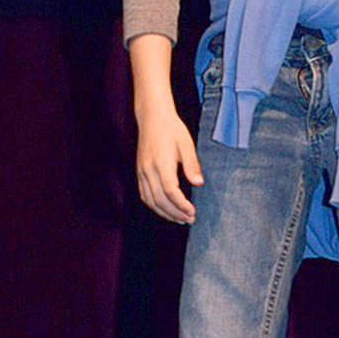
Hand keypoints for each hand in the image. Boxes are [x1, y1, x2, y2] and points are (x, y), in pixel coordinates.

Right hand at [135, 105, 202, 223]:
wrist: (153, 118)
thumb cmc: (173, 130)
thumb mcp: (186, 144)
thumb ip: (191, 165)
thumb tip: (199, 183)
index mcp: (161, 163)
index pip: (170, 191)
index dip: (181, 205)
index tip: (193, 212)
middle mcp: (148, 170)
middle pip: (159, 200)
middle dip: (175, 213)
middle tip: (190, 220)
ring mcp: (141, 172)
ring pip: (150, 200)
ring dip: (165, 213)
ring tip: (180, 219)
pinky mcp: (139, 172)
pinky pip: (144, 194)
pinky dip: (154, 206)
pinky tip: (165, 210)